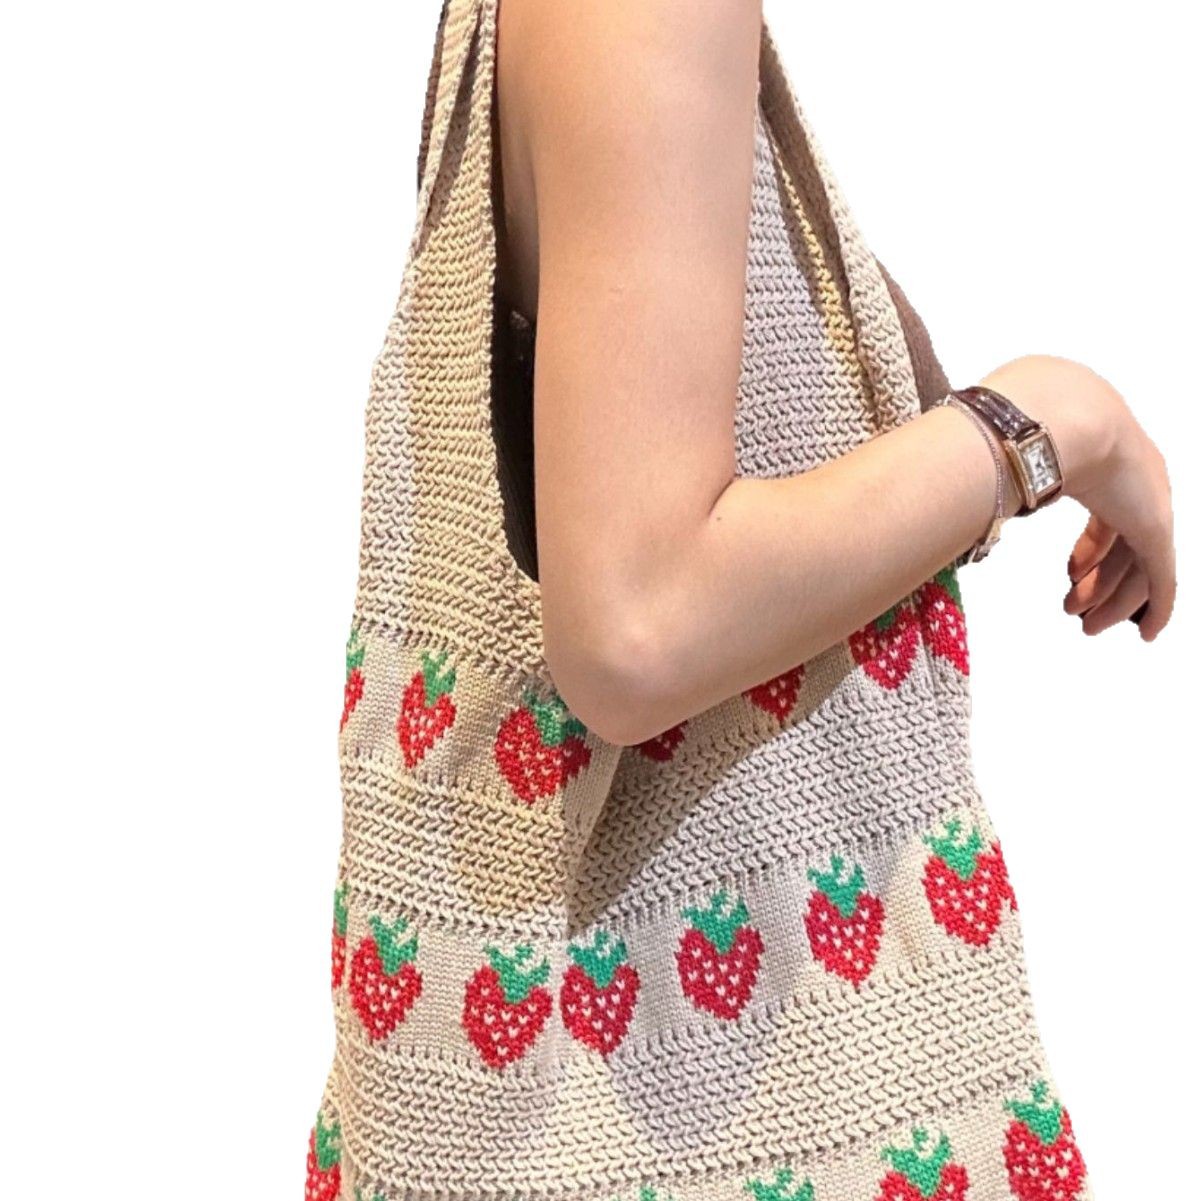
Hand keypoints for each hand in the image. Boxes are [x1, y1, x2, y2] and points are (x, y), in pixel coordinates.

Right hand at [979, 355, 1175, 640]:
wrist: (1058, 415)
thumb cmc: (1023, 424)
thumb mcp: (1005, 454)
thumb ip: (990, 474)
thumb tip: (946, 483)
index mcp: (1105, 463)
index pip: (1107, 517)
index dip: (1090, 550)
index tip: (1071, 575)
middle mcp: (1135, 483)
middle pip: (1122, 545)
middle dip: (1098, 581)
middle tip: (1073, 609)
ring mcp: (1147, 504)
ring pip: (1139, 567)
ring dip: (1112, 601)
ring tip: (1087, 625)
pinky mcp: (1154, 527)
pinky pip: (1162, 579)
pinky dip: (1158, 607)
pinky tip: (1149, 632)